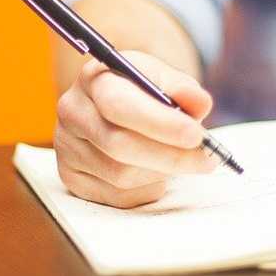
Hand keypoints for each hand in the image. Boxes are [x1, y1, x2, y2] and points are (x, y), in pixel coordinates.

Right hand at [54, 51, 218, 207]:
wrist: (114, 109)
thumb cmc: (143, 94)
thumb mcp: (162, 79)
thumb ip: (182, 88)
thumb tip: (199, 104)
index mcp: (93, 79)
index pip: (119, 104)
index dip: (158, 123)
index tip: (195, 135)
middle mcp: (73, 112)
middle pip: (119, 145)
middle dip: (170, 155)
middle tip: (207, 159)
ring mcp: (67, 148)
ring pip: (121, 175)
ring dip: (161, 172)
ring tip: (179, 159)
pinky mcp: (72, 179)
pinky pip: (118, 196)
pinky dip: (147, 187)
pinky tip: (154, 171)